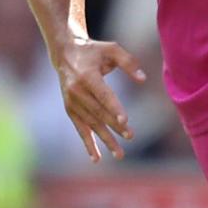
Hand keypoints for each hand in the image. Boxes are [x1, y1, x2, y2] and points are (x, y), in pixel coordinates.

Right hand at [55, 38, 145, 161]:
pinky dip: (88, 144)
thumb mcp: (111, 49)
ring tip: (119, 153)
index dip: (114, 108)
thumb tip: (142, 79)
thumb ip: (128, 62)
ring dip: (105, 139)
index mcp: (86, 75)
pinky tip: (96, 158)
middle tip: (130, 136)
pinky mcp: (69, 109)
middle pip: (98, 112)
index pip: (103, 94)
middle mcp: (76, 90)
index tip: (125, 121)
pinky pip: (80, 129)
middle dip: (114, 126)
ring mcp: (71, 102)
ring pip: (91, 124)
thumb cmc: (93, 51)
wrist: (65, 54)